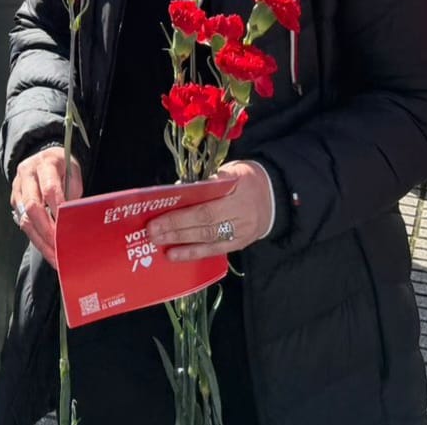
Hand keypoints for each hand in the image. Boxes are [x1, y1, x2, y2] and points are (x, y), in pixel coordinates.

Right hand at [11, 146, 83, 267]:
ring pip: (25, 218)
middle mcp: (27, 174)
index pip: (50, 189)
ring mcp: (18, 188)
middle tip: (60, 247)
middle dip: (47, 230)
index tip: (67, 227)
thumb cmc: (63, 167)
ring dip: (40, 240)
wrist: (44, 157)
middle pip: (33, 206)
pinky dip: (36, 238)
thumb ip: (72, 193)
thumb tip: (74, 221)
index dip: (58, 209)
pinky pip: (23, 222)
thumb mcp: (73, 173)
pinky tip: (47, 250)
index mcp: (45, 163)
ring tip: (54, 256)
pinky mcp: (14, 200)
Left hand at [145, 160, 272, 261]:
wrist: (275, 196)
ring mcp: (242, 232)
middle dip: (176, 230)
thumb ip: (207, 182)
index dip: (180, 217)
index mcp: (239, 192)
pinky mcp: (240, 244)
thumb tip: (178, 193)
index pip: (205, 208)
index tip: (157, 219)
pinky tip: (176, 255)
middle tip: (152, 233)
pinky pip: (215, 250)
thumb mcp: (231, 171)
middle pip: (205, 225)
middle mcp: (242, 216)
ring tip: (160, 245)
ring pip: (209, 240)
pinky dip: (194, 253)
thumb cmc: (248, 179)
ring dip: (182, 244)